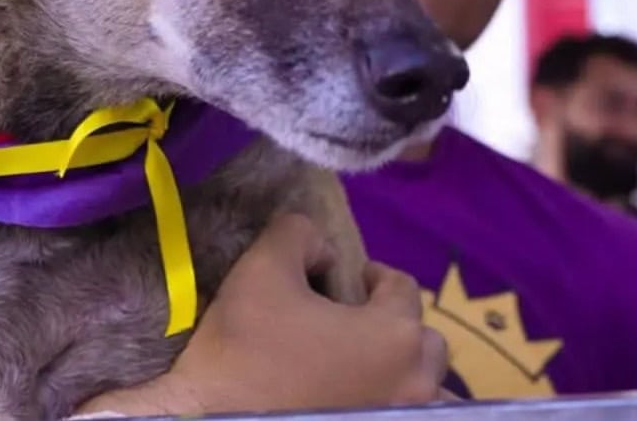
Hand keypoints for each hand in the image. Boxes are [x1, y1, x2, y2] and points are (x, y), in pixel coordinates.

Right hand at [77, 212, 447, 415]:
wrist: (212, 420)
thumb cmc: (245, 349)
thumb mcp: (262, 267)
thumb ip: (298, 234)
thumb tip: (322, 250)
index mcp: (395, 336)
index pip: (402, 289)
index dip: (374, 275)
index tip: (350, 278)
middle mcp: (413, 385)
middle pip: (424, 343)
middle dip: (395, 325)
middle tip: (355, 321)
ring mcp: (396, 420)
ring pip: (421, 389)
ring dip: (400, 372)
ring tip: (360, 367)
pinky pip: (402, 416)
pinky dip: (390, 404)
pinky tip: (356, 399)